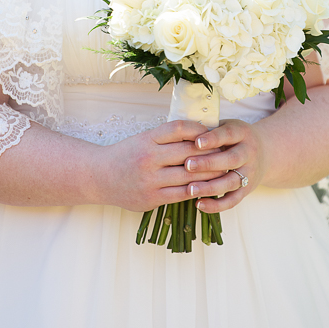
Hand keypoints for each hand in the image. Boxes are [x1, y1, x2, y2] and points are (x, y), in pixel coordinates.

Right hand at [95, 119, 225, 211]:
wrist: (100, 177)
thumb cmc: (126, 155)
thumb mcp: (143, 139)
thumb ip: (167, 137)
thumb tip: (199, 133)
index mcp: (148, 139)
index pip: (179, 129)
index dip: (199, 129)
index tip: (213, 131)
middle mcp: (149, 158)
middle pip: (188, 152)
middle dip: (211, 152)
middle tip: (228, 151)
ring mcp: (150, 180)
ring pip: (189, 176)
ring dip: (210, 174)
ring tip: (225, 170)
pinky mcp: (152, 198)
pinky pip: (182, 195)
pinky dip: (197, 190)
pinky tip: (207, 187)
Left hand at [184, 119, 265, 212]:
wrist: (263, 152)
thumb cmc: (233, 137)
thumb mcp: (225, 126)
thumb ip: (208, 129)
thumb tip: (182, 132)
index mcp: (242, 133)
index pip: (228, 134)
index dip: (213, 138)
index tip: (196, 142)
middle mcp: (249, 153)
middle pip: (231, 159)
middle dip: (209, 163)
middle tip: (187, 165)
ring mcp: (250, 173)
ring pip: (231, 182)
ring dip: (210, 187)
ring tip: (190, 189)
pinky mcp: (247, 190)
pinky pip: (232, 200)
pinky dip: (216, 205)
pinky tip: (199, 204)